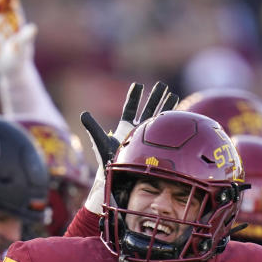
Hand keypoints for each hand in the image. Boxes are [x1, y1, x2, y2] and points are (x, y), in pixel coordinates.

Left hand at [81, 82, 178, 213]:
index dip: (134, 96)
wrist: (118, 177)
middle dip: (155, 97)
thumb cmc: (107, 160)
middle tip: (162, 85)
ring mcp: (146, 137)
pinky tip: (179, 116)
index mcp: (125, 127)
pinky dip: (170, 124)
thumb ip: (93, 127)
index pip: (130, 108)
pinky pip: (164, 132)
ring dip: (166, 106)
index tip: (137, 84)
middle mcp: (137, 130)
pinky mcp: (154, 145)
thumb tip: (83, 114)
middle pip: (148, 109)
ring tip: (173, 95)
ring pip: (158, 118)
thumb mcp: (99, 140)